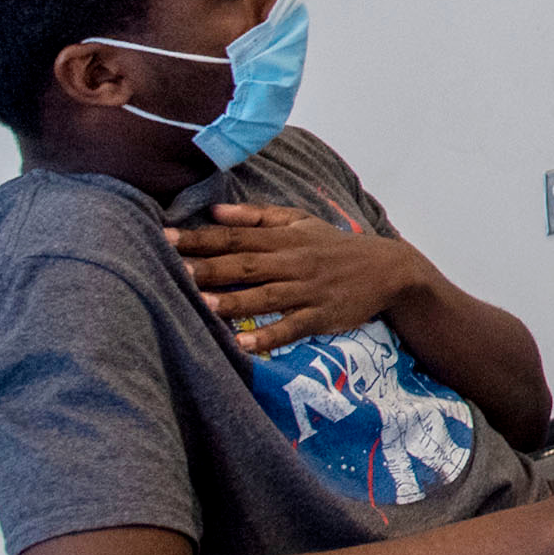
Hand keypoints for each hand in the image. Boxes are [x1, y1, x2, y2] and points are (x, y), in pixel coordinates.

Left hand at [171, 204, 427, 354]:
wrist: (388, 269)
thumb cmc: (335, 245)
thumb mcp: (301, 221)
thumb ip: (257, 216)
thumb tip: (215, 211)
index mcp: (284, 239)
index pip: (236, 237)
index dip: (201, 237)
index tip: (165, 236)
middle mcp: (293, 263)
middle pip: (245, 265)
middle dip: (208, 268)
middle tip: (173, 269)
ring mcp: (307, 290)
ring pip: (265, 296)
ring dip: (233, 301)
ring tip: (202, 306)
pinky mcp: (321, 316)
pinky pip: (292, 328)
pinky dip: (268, 336)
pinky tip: (243, 343)